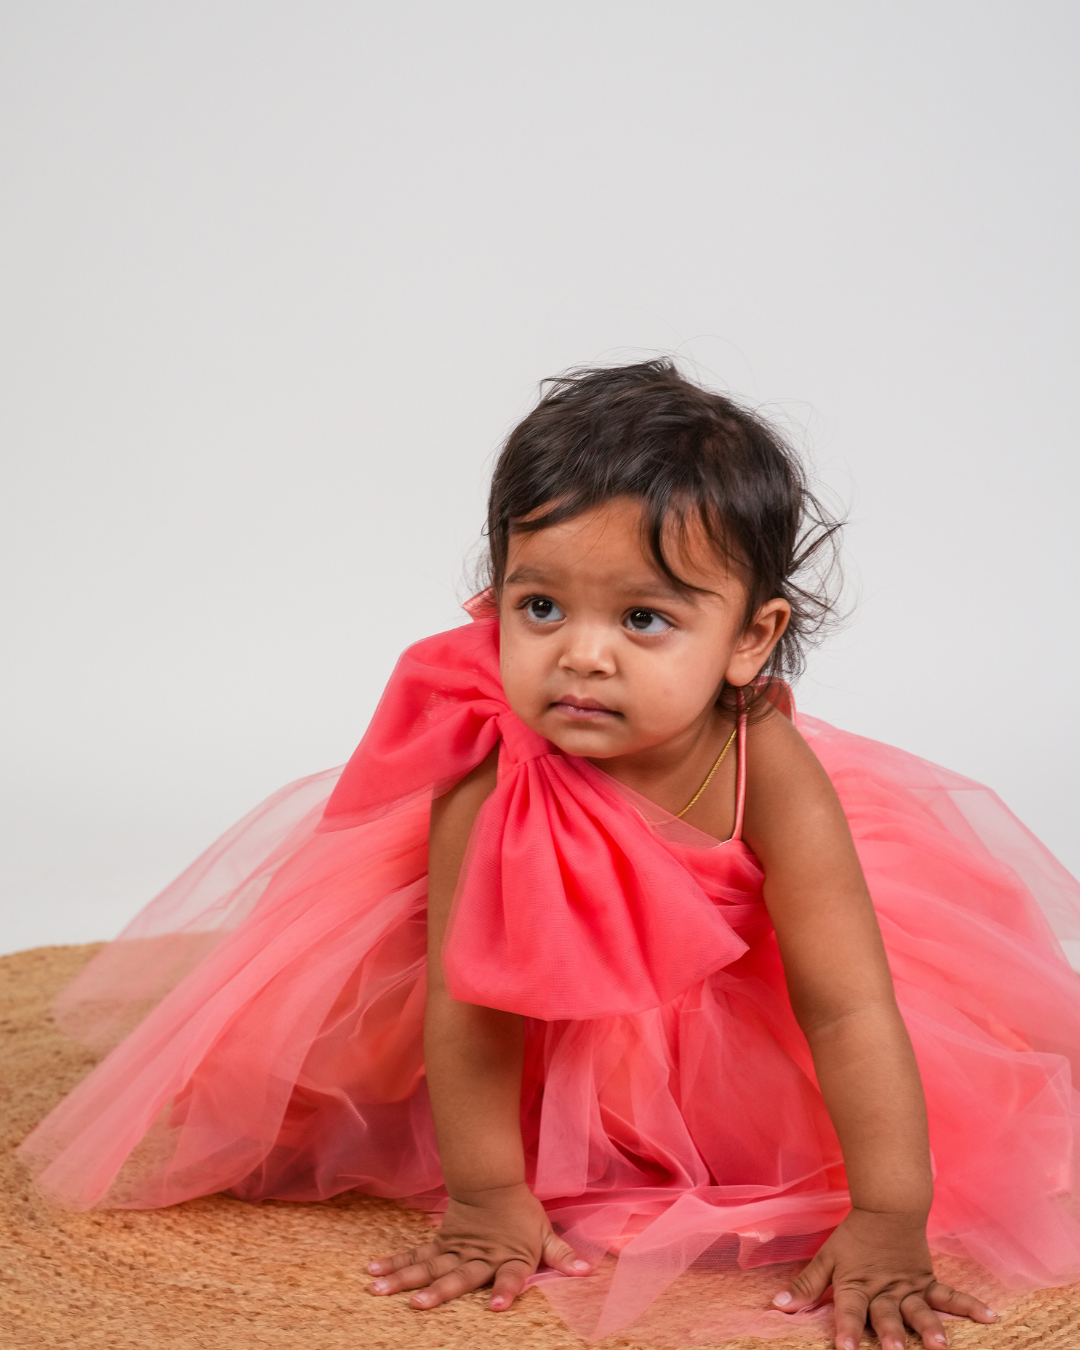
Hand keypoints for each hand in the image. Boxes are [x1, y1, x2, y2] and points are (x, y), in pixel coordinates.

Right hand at [367, 1181, 589, 1310]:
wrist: (492, 1182)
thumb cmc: (521, 1214)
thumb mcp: (544, 1233)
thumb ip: (561, 1256)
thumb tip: (587, 1272)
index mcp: (508, 1258)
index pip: (509, 1278)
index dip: (505, 1291)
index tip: (496, 1306)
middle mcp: (479, 1257)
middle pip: (458, 1277)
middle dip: (439, 1291)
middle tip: (418, 1305)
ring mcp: (455, 1250)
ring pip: (428, 1267)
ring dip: (404, 1279)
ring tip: (380, 1291)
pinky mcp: (440, 1244)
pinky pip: (416, 1255)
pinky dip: (395, 1262)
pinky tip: (374, 1271)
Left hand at [772, 1208, 998, 1348]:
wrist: (887, 1207)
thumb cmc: (854, 1238)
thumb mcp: (826, 1259)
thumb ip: (806, 1286)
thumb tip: (778, 1307)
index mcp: (858, 1285)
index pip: (850, 1311)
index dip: (847, 1331)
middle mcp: (885, 1290)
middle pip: (887, 1314)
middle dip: (891, 1333)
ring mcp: (910, 1287)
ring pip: (921, 1309)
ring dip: (930, 1327)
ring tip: (940, 1346)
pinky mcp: (929, 1282)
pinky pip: (951, 1295)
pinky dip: (970, 1306)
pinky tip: (989, 1317)